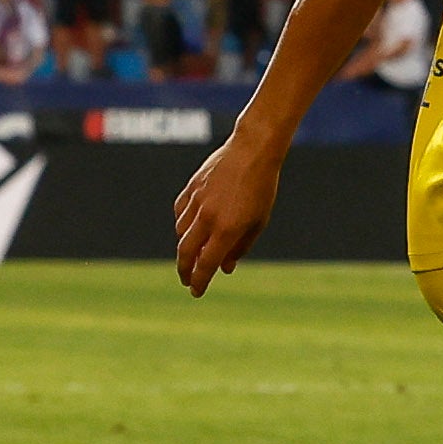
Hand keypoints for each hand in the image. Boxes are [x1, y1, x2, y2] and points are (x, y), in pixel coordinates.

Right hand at [173, 132, 283, 295]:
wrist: (252, 151)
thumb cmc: (262, 189)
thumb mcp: (258, 222)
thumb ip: (240, 247)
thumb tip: (225, 268)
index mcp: (227, 229)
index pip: (206, 264)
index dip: (200, 281)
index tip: (196, 292)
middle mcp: (207, 218)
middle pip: (185, 253)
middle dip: (184, 270)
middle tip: (187, 280)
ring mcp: (196, 202)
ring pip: (180, 233)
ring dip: (184, 248)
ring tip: (193, 255)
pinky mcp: (190, 189)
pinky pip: (180, 213)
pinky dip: (182, 225)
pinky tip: (189, 229)